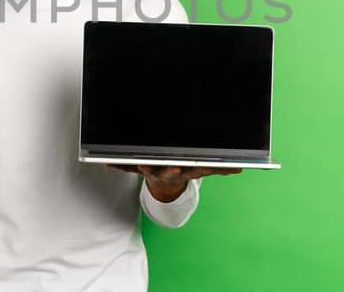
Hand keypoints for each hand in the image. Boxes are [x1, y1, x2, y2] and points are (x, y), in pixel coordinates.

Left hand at [106, 164, 242, 202]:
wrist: (168, 183)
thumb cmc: (185, 169)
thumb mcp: (202, 170)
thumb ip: (219, 168)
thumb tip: (240, 167)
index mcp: (177, 171)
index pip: (177, 170)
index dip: (175, 169)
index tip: (174, 167)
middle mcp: (161, 171)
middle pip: (155, 168)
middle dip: (149, 166)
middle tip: (142, 163)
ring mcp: (147, 169)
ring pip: (135, 167)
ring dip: (124, 165)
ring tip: (111, 160)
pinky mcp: (135, 168)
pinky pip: (123, 166)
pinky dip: (115, 164)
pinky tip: (103, 160)